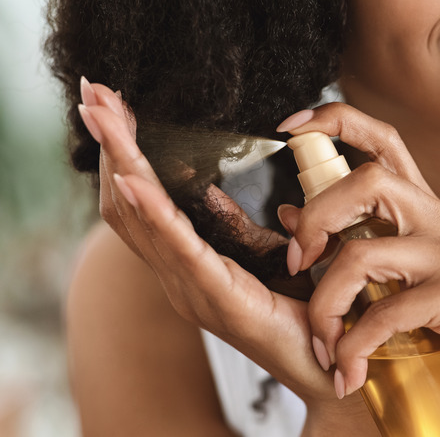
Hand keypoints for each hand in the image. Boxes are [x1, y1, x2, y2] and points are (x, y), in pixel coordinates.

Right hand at [76, 78, 376, 434]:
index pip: (144, 200)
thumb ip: (259, 235)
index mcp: (191, 264)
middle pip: (129, 201)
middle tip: (93, 94)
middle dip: (112, 145)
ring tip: (102, 114)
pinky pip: (178, 248)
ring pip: (142, 217)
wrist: (329, 364)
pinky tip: (132, 179)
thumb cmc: (307, 313)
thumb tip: (263, 206)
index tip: (114, 107)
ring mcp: (190, 288)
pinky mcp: (217, 297)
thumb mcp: (281, 261)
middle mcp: (179, 275)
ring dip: (121, 162)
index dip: (127, 153)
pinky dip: (153, 212)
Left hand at [276, 103, 439, 435]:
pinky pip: (385, 312)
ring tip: (326, 346)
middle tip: (297, 265)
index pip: (384, 141)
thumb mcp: (400, 287)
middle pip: (365, 180)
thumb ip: (354, 248)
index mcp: (428, 214)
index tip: (287, 130)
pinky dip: (353, 346)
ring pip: (362, 253)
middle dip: (314, 219)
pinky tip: (351, 371)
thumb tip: (290, 213)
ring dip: (325, 306)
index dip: (335, 121)